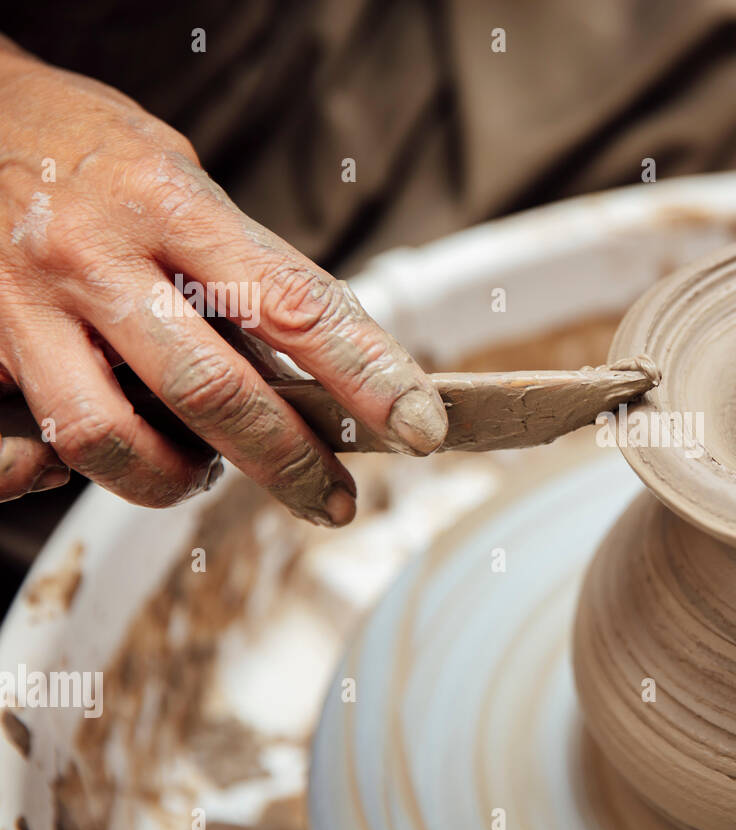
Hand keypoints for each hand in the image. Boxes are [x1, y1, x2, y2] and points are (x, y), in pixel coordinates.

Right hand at [0, 44, 446, 523]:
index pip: (294, 304)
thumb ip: (241, 268)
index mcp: (169, 205)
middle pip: (212, 391)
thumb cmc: (90, 150)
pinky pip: (21, 449)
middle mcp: (95, 257)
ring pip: (109, 439)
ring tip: (199, 473)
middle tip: (332, 499)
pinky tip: (100, 453)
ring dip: (172, 481)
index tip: (421, 426)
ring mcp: (24, 306)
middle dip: (288, 462)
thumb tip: (322, 362)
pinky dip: (63, 473)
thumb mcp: (183, 180)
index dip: (367, 375)